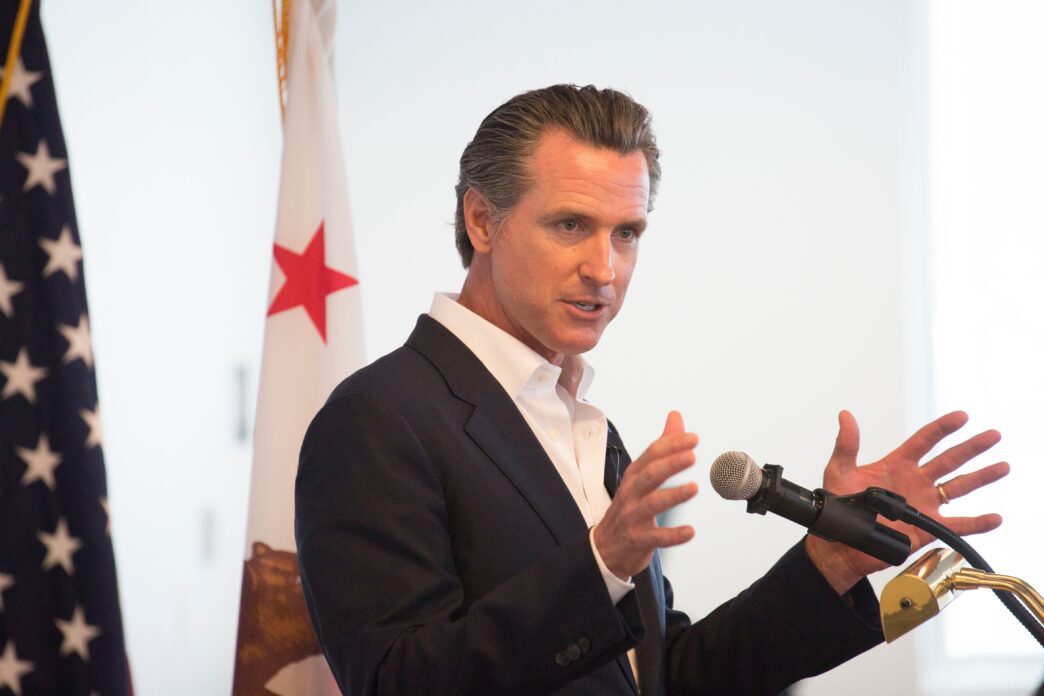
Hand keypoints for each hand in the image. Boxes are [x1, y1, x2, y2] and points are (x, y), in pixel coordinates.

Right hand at [593, 411, 698, 579]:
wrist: (605, 547)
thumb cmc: (628, 506)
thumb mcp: (641, 475)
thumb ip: (661, 447)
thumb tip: (675, 416)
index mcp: (634, 476)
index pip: (651, 455)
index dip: (671, 446)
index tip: (693, 439)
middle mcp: (632, 493)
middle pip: (649, 475)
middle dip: (670, 464)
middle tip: (692, 456)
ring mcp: (633, 516)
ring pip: (652, 504)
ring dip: (673, 495)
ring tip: (693, 488)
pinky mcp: (638, 539)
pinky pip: (656, 537)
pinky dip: (673, 535)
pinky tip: (690, 532)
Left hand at [805, 410, 1009, 592]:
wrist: (842, 542)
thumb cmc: (839, 506)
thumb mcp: (839, 470)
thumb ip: (847, 444)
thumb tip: (845, 416)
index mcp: (897, 465)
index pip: (924, 441)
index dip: (942, 428)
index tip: (961, 416)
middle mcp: (915, 482)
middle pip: (950, 460)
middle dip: (972, 447)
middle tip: (993, 435)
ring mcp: (924, 504)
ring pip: (959, 487)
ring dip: (981, 477)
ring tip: (1002, 466)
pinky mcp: (928, 528)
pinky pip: (957, 525)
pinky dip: (977, 523)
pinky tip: (994, 518)